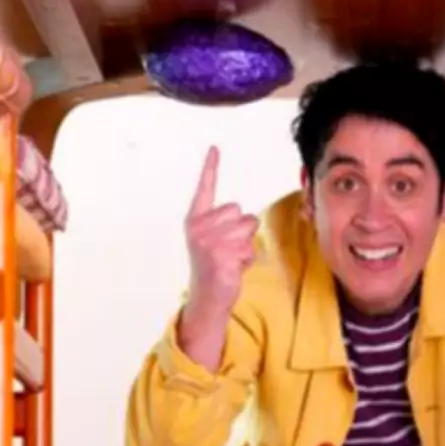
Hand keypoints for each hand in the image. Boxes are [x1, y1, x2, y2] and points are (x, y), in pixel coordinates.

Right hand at [184, 146, 258, 314]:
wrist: (207, 298)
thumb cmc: (214, 268)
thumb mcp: (212, 242)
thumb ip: (223, 225)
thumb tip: (249, 219)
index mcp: (195, 220)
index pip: (204, 189)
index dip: (210, 168)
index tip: (215, 148)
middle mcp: (199, 227)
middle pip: (240, 211)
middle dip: (242, 231)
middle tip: (228, 250)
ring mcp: (209, 242)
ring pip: (248, 228)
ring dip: (246, 246)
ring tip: (231, 260)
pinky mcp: (221, 256)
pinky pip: (250, 248)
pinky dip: (248, 260)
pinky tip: (233, 269)